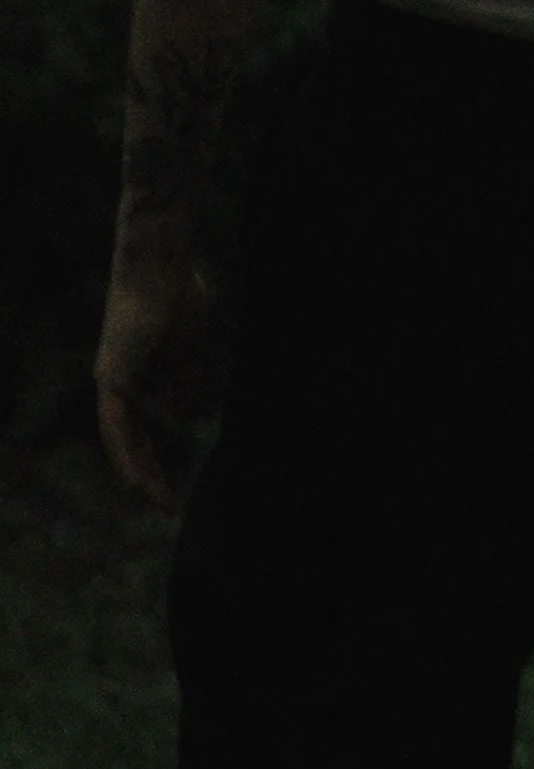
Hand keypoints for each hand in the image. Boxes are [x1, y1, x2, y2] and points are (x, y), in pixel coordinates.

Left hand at [95, 256, 219, 514]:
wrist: (162, 265)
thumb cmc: (178, 295)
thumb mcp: (187, 348)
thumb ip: (182, 381)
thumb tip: (180, 416)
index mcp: (136, 375)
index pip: (139, 429)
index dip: (153, 457)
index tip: (167, 484)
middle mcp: (118, 382)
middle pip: (130, 440)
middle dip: (149, 472)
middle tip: (166, 504)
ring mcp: (112, 380)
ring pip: (121, 440)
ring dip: (139, 472)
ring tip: (158, 500)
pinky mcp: (112, 377)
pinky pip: (116, 426)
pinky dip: (127, 453)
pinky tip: (137, 478)